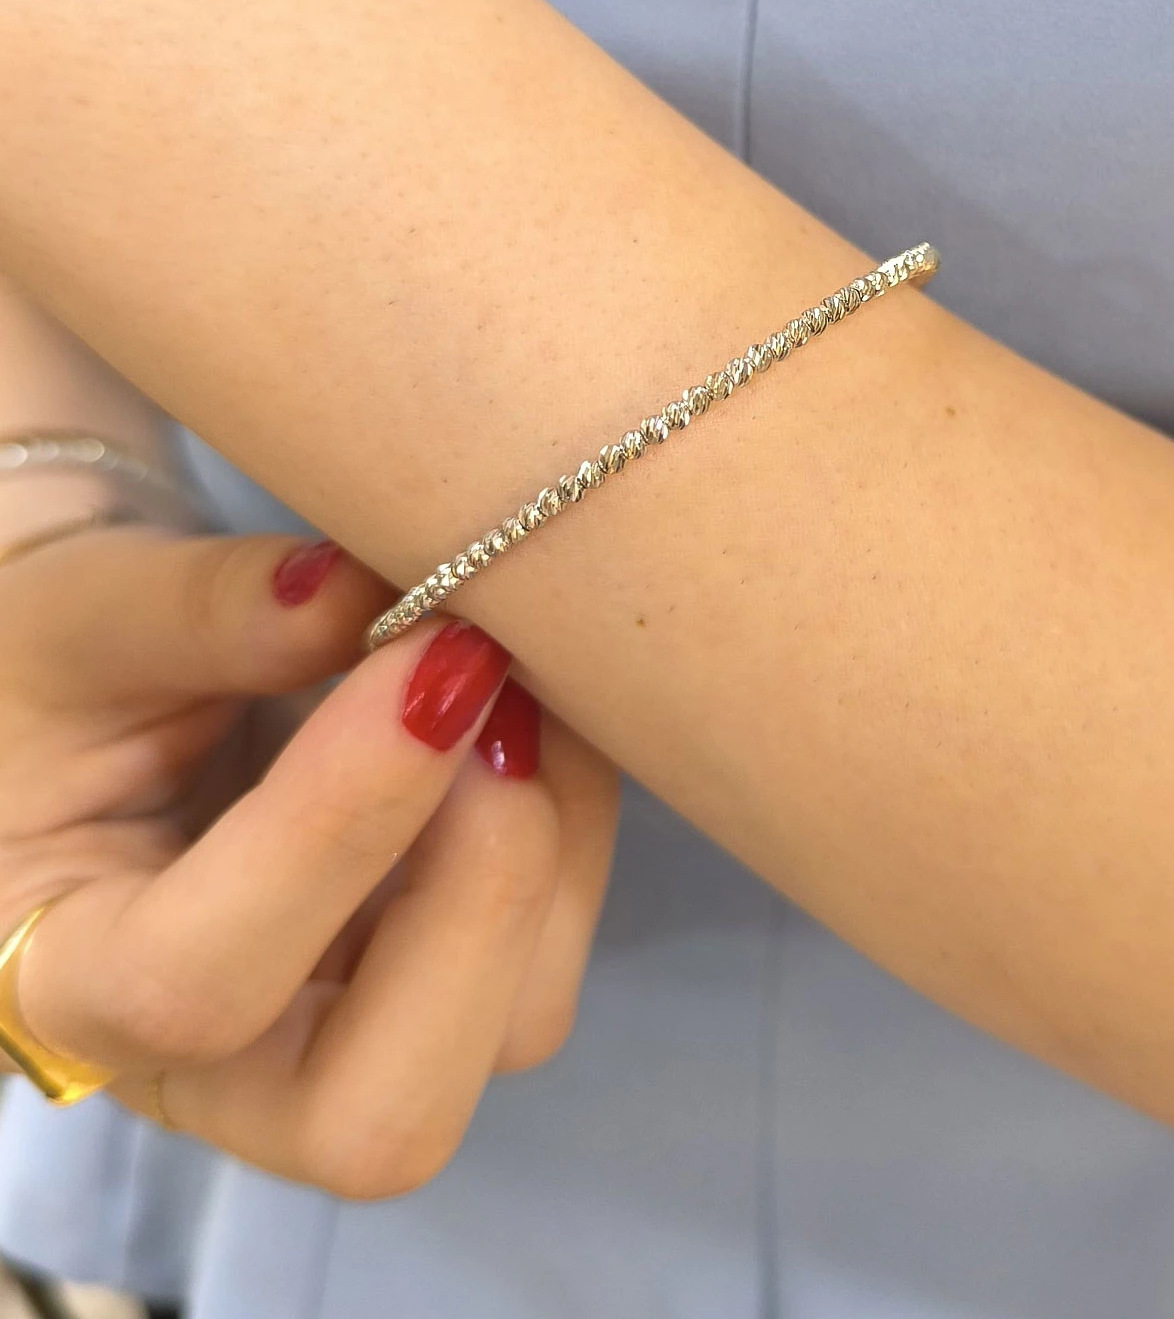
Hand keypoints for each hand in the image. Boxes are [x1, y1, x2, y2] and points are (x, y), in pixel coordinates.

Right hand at [0, 525, 618, 1197]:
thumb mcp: (86, 619)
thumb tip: (356, 594)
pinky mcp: (432, 986)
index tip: (427, 654)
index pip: (195, 984)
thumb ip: (203, 611)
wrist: (94, 694)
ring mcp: (342, 1042)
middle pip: (378, 1121)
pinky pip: (545, 955)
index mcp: (69, 986)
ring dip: (553, 846)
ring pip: (501, 1037)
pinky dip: (575, 825)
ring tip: (522, 673)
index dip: (334, 828)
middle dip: (480, 899)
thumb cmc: (57, 671)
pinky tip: (539, 708)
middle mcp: (216, 1072)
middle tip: (498, 695)